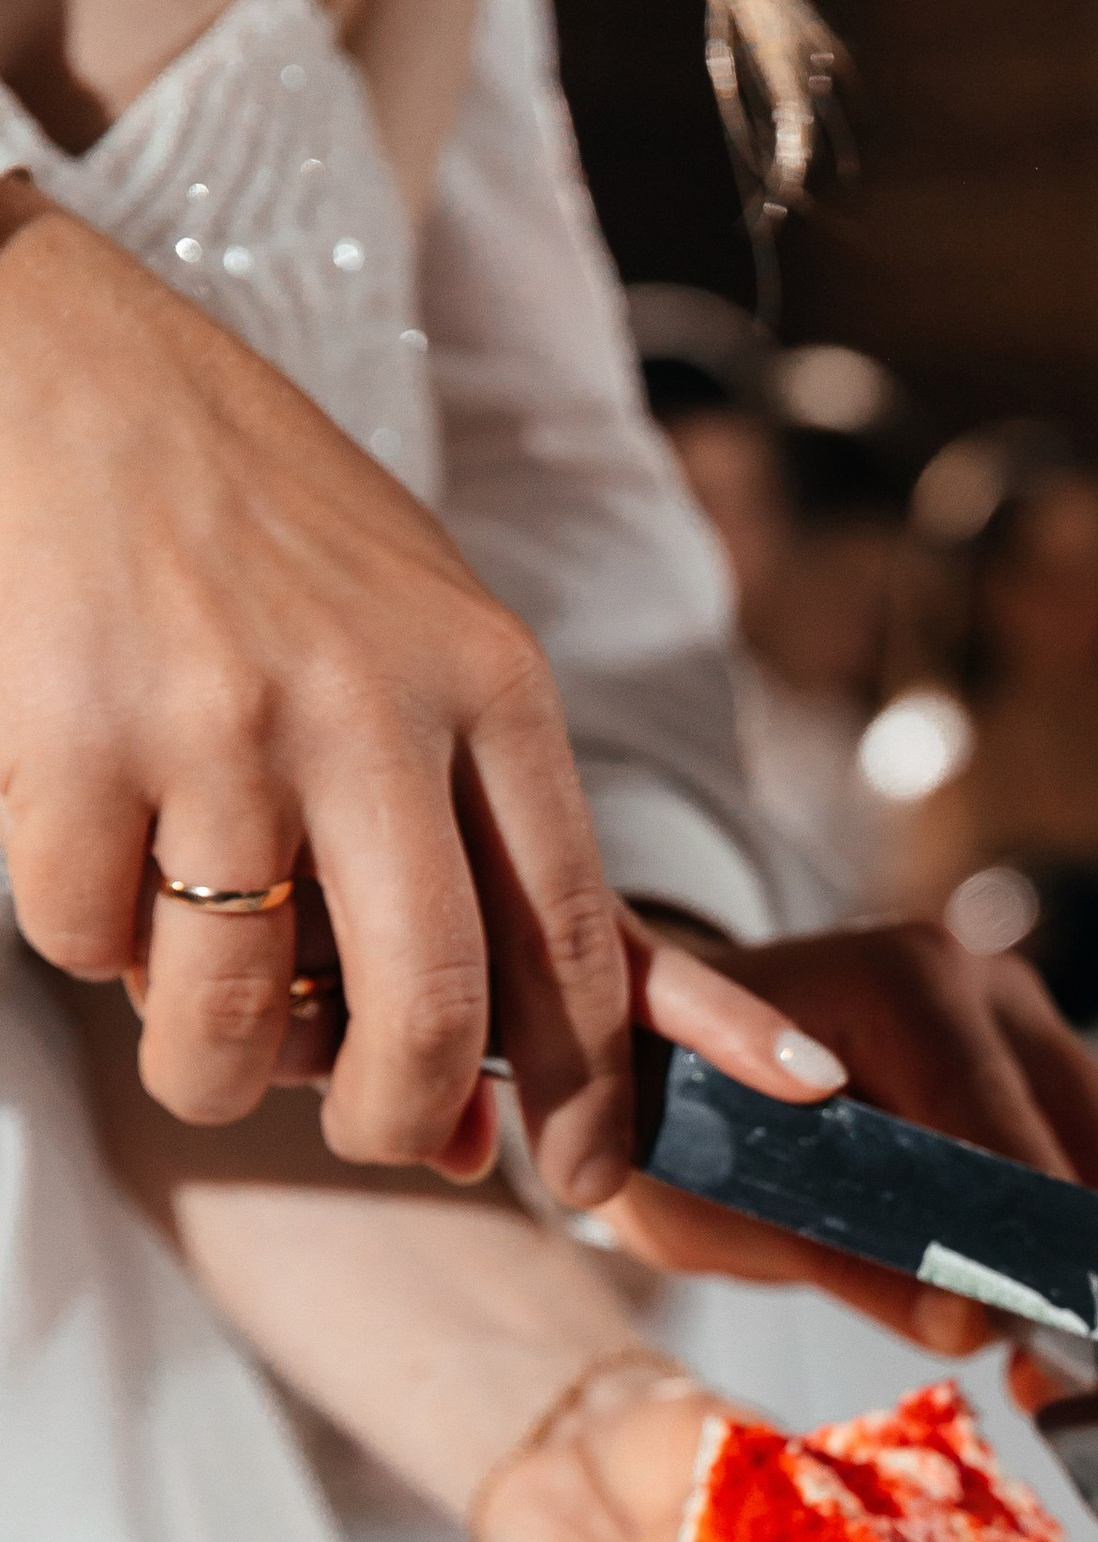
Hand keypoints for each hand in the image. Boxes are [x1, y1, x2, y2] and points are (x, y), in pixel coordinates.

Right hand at [0, 202, 632, 1203]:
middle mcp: (375, 704)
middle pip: (432, 1010)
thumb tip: (478, 1126)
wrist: (61, 358)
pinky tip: (100, 856)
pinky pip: (89, 941)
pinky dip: (91, 945)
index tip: (587, 1184)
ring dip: (213, 1064)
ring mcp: (222, 722)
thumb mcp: (429, 648)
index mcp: (492, 682)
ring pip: (237, 1013)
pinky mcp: (71, 734)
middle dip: (401, 1119)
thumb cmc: (264, 530)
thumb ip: (473, 868)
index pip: (578, 939)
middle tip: (377, 1133)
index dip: (592, 1093)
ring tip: (201, 1013)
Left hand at [601, 918, 1097, 1347]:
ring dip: (1093, 1248)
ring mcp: (1014, 1004)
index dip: (1026, 1244)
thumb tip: (973, 1325)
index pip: (1000, 1128)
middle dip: (1076, 1261)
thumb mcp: (728, 1208)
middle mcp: (973, 975)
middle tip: (1044, 1370)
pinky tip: (1036, 1295)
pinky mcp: (1035, 1046)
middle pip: (1088, 1137)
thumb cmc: (680, 1121)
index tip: (1029, 1341)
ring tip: (1040, 1348)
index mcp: (895, 986)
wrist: (662, 1045)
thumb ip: (847, 1262)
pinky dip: (1086, 1224)